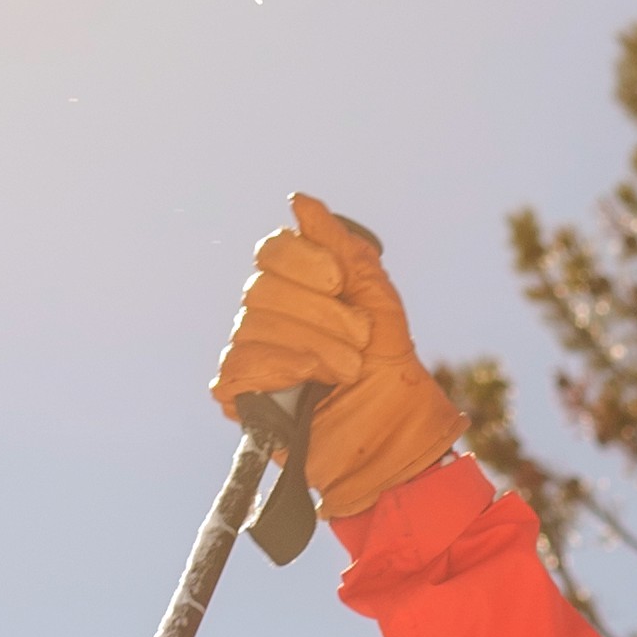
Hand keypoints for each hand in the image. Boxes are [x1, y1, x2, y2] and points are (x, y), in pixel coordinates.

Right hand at [211, 190, 458, 522]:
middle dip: (319, 314)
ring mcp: (252, 356)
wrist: (398, 435)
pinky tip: (309, 383)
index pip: (272, 251)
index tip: (340, 284)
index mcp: (295, 288)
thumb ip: (341, 247)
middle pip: (262, 289)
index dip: (304, 263)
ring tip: (347, 370)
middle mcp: (266, 317)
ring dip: (312, 347)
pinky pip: (238, 366)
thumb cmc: (390, 369)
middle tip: (358, 340)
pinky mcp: (244, 397)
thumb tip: (299, 202)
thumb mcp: (377, 298)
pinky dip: (278, 369)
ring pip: (253, 327)